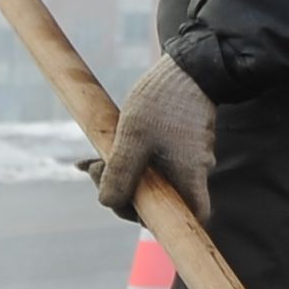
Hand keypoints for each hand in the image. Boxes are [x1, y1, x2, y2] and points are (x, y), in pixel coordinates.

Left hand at [97, 56, 217, 222]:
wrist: (187, 65)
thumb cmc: (163, 101)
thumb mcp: (132, 138)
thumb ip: (120, 174)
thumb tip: (108, 203)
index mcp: (190, 175)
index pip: (194, 217)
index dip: (168, 223)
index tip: (132, 206)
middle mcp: (195, 171)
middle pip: (163, 201)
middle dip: (125, 192)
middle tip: (95, 168)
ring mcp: (189, 157)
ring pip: (155, 180)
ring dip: (123, 174)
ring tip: (94, 158)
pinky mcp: (181, 143)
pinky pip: (154, 163)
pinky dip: (131, 160)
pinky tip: (104, 150)